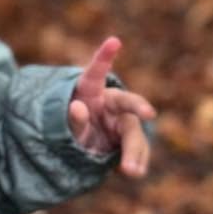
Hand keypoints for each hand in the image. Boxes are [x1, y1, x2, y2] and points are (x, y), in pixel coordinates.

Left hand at [66, 37, 155, 177]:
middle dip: (138, 106)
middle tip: (148, 113)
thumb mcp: (64, 123)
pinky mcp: (128, 140)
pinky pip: (136, 150)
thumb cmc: (71, 125)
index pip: (96, 71)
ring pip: (133, 133)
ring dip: (134, 150)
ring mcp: (123, 122)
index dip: (104, 55)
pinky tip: (134, 172)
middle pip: (127, 102)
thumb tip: (77, 107)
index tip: (113, 41)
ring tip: (131, 170)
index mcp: (92, 90)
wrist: (81, 143)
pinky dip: (136, 162)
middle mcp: (112, 103)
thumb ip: (72, 118)